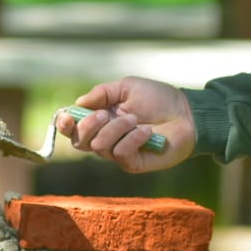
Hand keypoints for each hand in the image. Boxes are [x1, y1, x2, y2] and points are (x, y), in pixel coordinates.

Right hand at [53, 77, 194, 172]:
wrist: (187, 113)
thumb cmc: (159, 98)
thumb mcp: (127, 86)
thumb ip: (102, 92)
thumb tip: (78, 103)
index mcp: (100, 119)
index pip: (72, 129)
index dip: (64, 124)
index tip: (67, 116)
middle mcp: (106, 138)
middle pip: (79, 142)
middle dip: (88, 125)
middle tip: (107, 114)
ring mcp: (119, 153)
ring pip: (100, 146)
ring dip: (116, 128)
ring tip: (135, 119)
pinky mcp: (133, 163)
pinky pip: (120, 154)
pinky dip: (132, 139)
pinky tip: (147, 132)